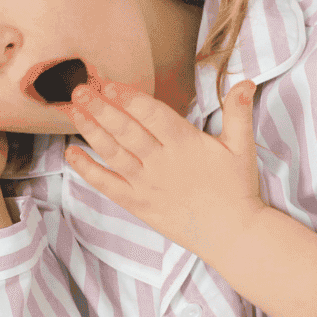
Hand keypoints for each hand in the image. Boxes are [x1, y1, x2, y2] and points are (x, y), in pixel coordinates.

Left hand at [62, 79, 267, 257]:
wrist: (232, 234)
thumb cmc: (237, 189)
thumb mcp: (242, 147)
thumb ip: (239, 112)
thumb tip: (246, 81)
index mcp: (185, 143)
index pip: (151, 114)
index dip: (129, 98)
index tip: (109, 84)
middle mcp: (161, 162)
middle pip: (125, 130)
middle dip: (100, 108)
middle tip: (80, 90)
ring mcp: (146, 184)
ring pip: (112, 153)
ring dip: (91, 131)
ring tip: (73, 111)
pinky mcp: (138, 204)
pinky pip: (107, 185)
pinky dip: (87, 170)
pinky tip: (70, 154)